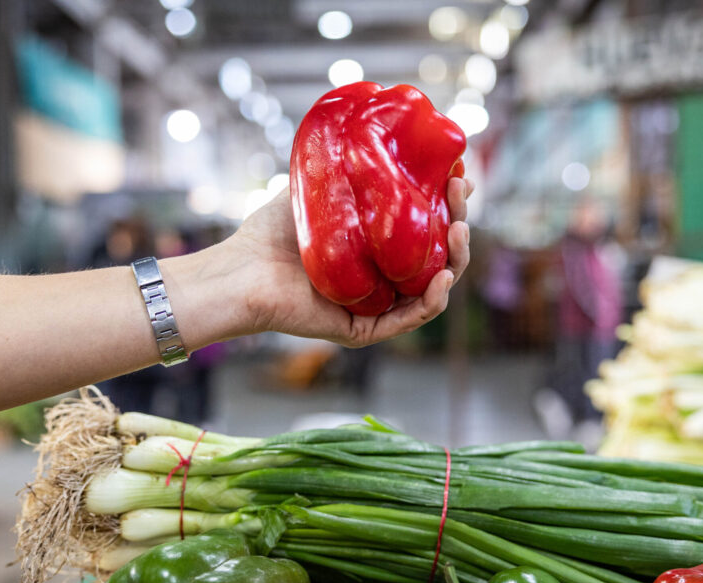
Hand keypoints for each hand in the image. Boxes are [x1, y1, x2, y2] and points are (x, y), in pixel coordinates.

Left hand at [227, 176, 473, 346]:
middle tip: (461, 189)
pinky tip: (443, 275)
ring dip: (456, 258)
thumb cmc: (269, 233)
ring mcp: (375, 306)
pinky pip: (410, 317)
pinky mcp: (364, 330)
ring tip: (460, 228)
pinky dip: (433, 299)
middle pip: (437, 256)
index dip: (448, 203)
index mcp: (376, 251)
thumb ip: (352, 167)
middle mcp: (381, 279)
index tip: (459, 172)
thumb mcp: (320, 189)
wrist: (241, 270)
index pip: (424, 229)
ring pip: (432, 286)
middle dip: (458, 221)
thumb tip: (390, 132)